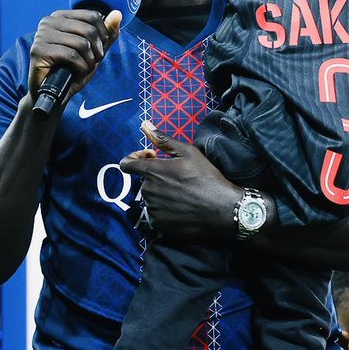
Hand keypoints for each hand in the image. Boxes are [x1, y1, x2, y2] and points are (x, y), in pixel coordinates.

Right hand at [28, 9, 120, 102]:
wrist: (53, 92)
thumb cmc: (72, 69)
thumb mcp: (93, 50)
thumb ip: (106, 33)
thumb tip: (118, 13)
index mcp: (60, 16)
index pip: (92, 16)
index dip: (103, 35)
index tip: (100, 49)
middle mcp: (48, 22)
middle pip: (88, 30)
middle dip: (97, 50)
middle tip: (93, 62)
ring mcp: (41, 35)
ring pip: (81, 43)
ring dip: (89, 61)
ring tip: (85, 68)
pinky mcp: (38, 51)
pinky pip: (70, 55)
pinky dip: (80, 67)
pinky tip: (77, 73)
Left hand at [120, 122, 240, 238]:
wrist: (221, 208)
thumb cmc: (206, 177)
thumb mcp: (188, 152)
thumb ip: (163, 139)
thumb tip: (144, 125)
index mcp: (152, 172)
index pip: (126, 164)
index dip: (135, 158)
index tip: (150, 157)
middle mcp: (147, 191)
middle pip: (144, 180)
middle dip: (156, 176)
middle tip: (177, 177)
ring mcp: (152, 209)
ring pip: (150, 197)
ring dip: (160, 193)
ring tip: (182, 193)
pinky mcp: (158, 224)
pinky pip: (155, 213)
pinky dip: (164, 209)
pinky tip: (181, 206)